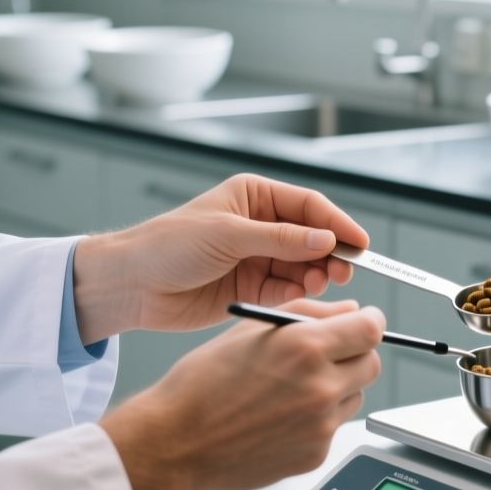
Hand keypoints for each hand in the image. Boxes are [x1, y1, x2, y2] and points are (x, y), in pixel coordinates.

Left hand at [72, 174, 368, 342]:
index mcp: (254, 196)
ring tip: (320, 282)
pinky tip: (305, 293)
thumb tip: (326, 239)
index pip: (308, 206)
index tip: (359, 243)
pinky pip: (287, 287)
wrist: (132, 285)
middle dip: (331, 251)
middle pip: (312, 236)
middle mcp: (259, 224)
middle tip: (344, 269)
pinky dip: (300, 290)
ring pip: (304, 263)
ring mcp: (256, 256)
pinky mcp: (251, 285)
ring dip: (317, 273)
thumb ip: (281, 239)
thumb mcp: (228, 235)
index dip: (337, 223)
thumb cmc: (167, 245)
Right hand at [98, 298, 383, 489]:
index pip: (372, 329)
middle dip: (355, 354)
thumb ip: (307, 314)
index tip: (363, 323)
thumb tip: (350, 311)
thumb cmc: (202, 384)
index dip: (369, 322)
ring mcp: (321, 426)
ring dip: (338, 388)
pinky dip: (318, 419)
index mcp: (306, 348)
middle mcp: (321, 387)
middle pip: (371, 364)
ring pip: (354, 397)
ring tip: (293, 389)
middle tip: (330, 354)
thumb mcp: (249, 329)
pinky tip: (281, 417)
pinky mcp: (315, 454)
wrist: (176, 442)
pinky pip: (333, 427)